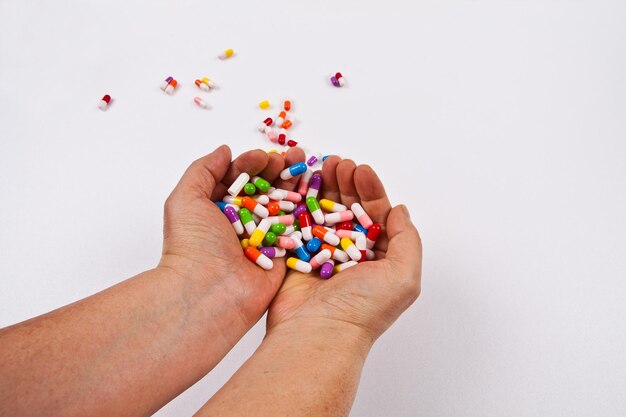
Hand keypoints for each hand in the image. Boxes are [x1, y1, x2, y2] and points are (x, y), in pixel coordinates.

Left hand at [159, 145, 296, 322]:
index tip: (263, 157)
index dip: (252, 164)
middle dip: (278, 171)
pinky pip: (298, 232)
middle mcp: (241, 224)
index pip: (239, 179)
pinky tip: (317, 194)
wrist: (208, 291)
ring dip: (296, 186)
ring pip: (284, 207)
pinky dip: (308, 213)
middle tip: (291, 159)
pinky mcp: (282, 257)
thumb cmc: (193, 245)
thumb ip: (203, 170)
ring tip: (307, 168)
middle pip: (265, 190)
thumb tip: (224, 150)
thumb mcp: (186, 198)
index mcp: (217, 210)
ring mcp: (263, 240)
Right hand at [266, 155, 421, 341]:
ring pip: (324, 210)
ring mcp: (322, 252)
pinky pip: (299, 222)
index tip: (361, 170)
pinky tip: (300, 184)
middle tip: (338, 163)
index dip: (371, 189)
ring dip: (323, 186)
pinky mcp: (296, 254)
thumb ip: (407, 239)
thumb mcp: (404, 275)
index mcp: (378, 257)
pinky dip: (300, 201)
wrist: (317, 333)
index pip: (377, 213)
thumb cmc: (364, 309)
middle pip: (349, 207)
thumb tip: (400, 210)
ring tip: (321, 165)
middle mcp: (351, 253)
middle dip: (346, 183)